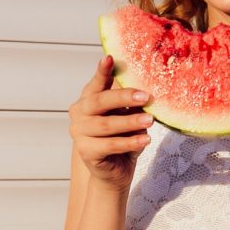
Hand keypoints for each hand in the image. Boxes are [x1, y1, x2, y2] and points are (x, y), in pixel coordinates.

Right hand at [67, 54, 154, 190]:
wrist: (114, 172)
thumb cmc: (122, 139)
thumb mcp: (128, 116)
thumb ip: (132, 103)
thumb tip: (148, 88)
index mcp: (88, 99)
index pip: (96, 83)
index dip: (102, 71)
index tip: (109, 58)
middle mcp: (79, 113)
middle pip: (99, 101)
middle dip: (123, 97)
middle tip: (146, 96)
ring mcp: (79, 133)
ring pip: (106, 124)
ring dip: (130, 121)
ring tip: (150, 120)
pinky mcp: (86, 152)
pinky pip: (110, 145)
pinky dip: (130, 142)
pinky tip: (145, 139)